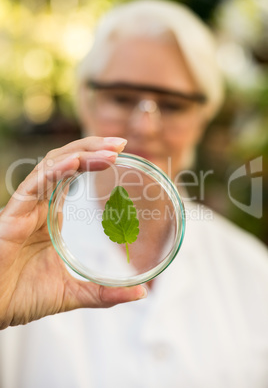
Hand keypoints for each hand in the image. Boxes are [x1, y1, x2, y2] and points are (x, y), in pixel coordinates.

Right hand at [0, 136, 146, 329]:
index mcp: (50, 216)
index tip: (122, 152)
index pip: (73, 175)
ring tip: (110, 151)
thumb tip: (142, 294)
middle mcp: (38, 206)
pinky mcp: (11, 216)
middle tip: (122, 143)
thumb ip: (105, 293)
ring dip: (80, 154)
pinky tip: (75, 164)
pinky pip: (33, 185)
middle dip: (93, 147)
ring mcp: (25, 208)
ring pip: (51, 167)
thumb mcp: (73, 292)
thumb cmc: (22, 297)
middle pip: (65, 162)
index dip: (94, 159)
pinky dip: (54, 172)